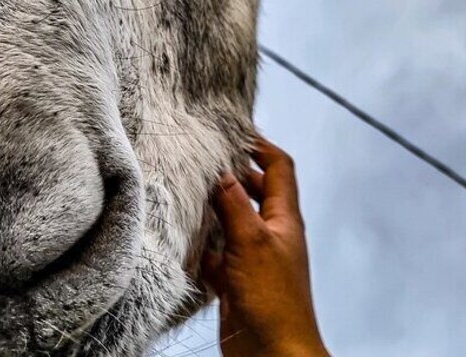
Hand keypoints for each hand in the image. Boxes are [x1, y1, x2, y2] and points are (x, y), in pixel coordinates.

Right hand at [201, 137, 327, 356]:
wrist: (272, 354)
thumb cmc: (273, 300)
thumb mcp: (251, 242)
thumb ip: (234, 205)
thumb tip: (223, 170)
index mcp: (283, 219)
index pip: (279, 168)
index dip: (260, 146)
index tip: (233, 131)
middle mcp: (270, 233)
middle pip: (252, 191)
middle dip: (230, 173)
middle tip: (201, 157)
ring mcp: (251, 256)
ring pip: (230, 220)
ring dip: (211, 207)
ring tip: (185, 189)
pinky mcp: (234, 279)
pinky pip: (215, 251)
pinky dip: (201, 243)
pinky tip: (182, 236)